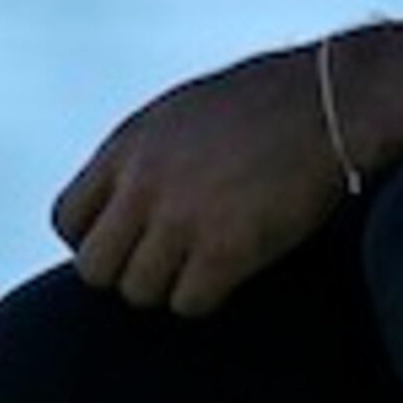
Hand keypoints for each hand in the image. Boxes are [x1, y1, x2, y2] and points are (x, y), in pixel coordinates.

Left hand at [52, 44, 354, 317]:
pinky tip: (232, 276)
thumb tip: (124, 200)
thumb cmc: (271, 101)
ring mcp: (182, 218)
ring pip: (139, 292)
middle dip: (126, 274)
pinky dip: (206, 298)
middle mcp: (144, 183)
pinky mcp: (226, 249)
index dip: (95, 241)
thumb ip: (146, 156)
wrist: (335, 99)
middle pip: (94, 268)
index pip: (68, 219)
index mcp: (129, 145)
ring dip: (168, 288)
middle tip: (165, 266)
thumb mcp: (185, 113)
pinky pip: (188, 303)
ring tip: (203, 268)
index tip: (131, 243)